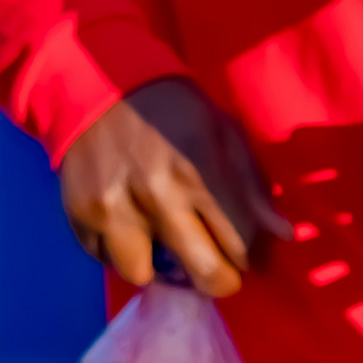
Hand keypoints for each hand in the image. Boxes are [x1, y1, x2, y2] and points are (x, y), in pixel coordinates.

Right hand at [59, 77, 286, 296]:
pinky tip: (126, 224)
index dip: (247, 256)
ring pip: (143, 275)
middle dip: (216, 279)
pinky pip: (103, 258)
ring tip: (158, 243)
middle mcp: (158, 196)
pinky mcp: (80, 213)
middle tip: (212, 266)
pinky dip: (117, 248)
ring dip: (154, 266)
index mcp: (201, 171)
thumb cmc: (173, 109)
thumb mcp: (224, 132)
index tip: (240, 251)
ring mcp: (114, 208)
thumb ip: (253, 185)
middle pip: (203, 274)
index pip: (241, 246)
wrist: (98, 82)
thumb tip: (283, 235)